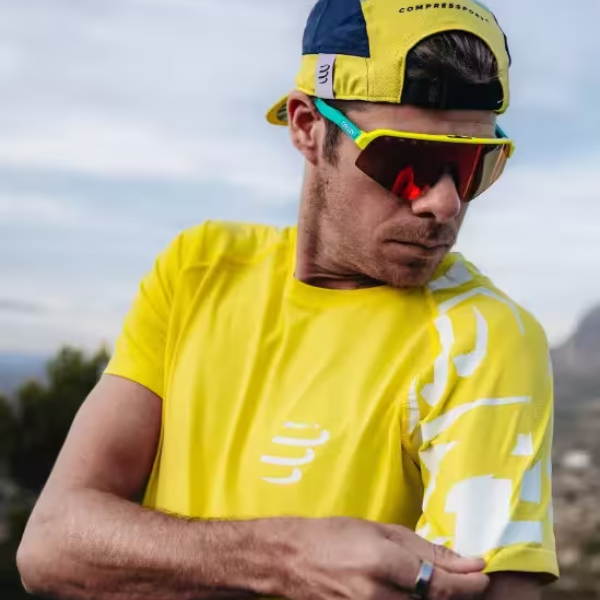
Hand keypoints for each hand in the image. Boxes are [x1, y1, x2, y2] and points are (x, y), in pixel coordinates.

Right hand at [280, 517, 488, 599]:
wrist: (292, 559)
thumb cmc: (334, 535)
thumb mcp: (380, 530)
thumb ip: (425, 548)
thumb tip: (468, 561)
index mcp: (382, 562)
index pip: (440, 584)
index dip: (469, 584)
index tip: (483, 576)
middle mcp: (377, 595)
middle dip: (454, 593)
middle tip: (462, 579)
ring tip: (434, 583)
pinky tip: (411, 592)